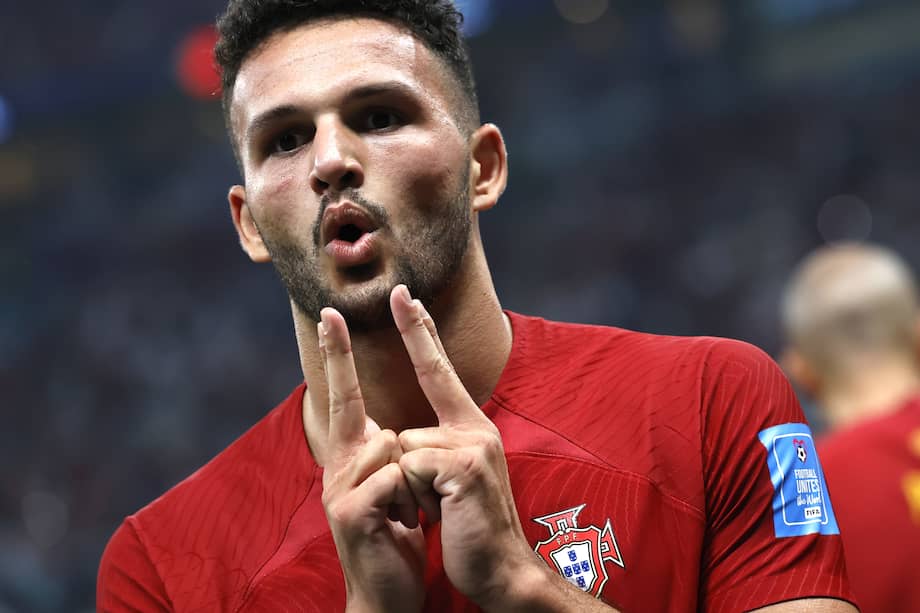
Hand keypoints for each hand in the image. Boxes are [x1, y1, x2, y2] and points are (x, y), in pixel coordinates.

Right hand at [318, 308, 425, 612]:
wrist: (391, 596)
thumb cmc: (398, 540)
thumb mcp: (395, 490)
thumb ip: (389, 458)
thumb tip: (391, 433)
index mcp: (352, 458)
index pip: (344, 395)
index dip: (338, 354)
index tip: (332, 313)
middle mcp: (337, 466)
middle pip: (358, 413)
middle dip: (371, 416)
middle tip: (383, 465)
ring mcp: (339, 487)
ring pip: (388, 443)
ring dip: (413, 481)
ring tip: (406, 516)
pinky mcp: (351, 510)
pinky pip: (393, 475)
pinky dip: (410, 500)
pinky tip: (403, 526)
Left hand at [390, 285, 538, 608]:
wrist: (500, 569)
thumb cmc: (468, 526)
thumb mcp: (454, 478)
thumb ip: (438, 447)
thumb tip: (405, 436)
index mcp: (470, 427)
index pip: (438, 368)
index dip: (419, 329)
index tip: (402, 295)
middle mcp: (475, 428)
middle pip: (405, 430)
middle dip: (409, 480)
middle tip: (442, 510)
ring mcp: (471, 444)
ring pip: (403, 449)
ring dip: (411, 492)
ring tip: (443, 512)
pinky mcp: (462, 465)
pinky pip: (409, 467)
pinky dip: (415, 498)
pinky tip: (444, 514)